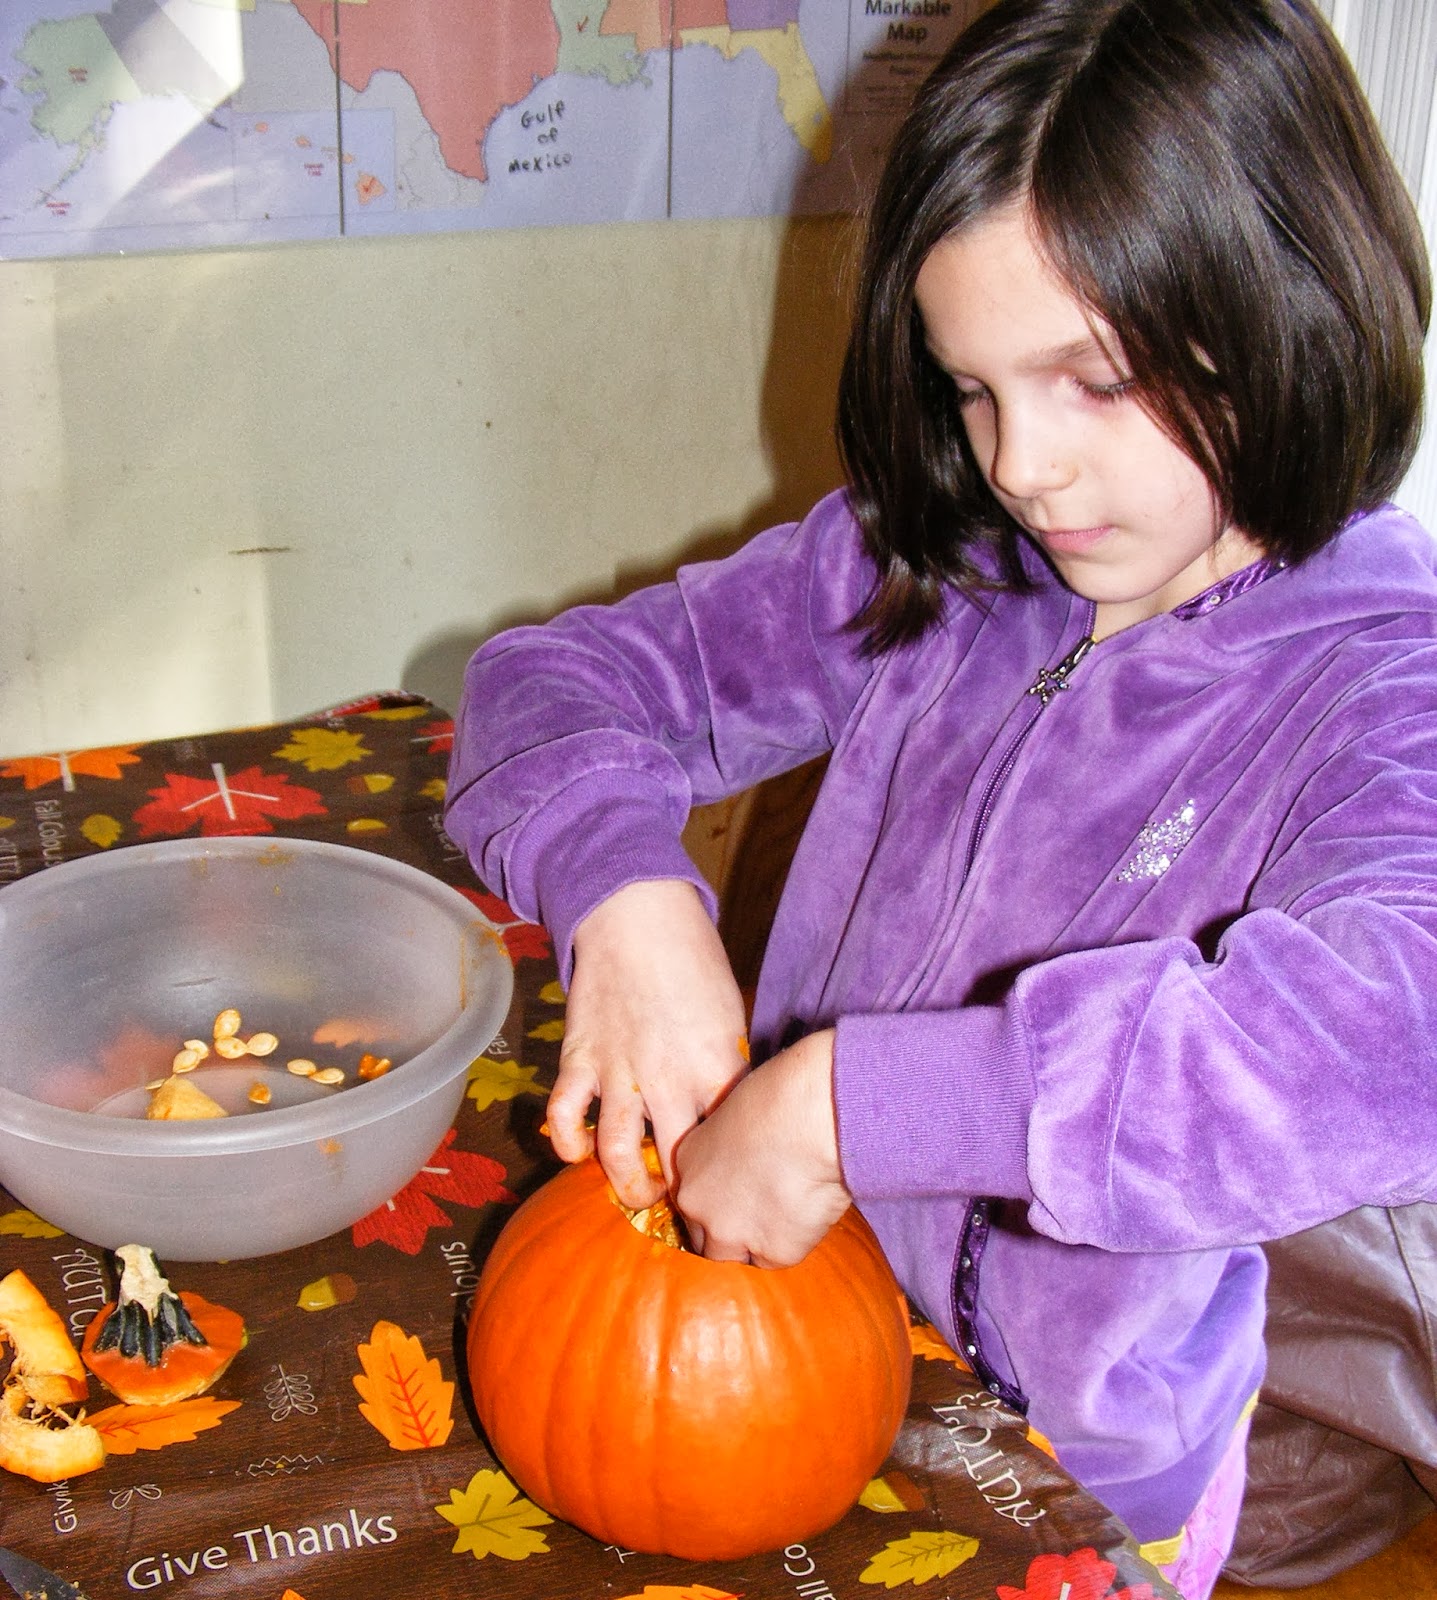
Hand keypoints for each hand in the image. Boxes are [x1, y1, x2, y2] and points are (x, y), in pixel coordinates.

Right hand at [547, 879, 749, 1208]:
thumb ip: (725, 1070)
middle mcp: (667, 1078)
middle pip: (679, 1160)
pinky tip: (578, 1155)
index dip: (735, 1171)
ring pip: (617, 1154)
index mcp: (714, 1066)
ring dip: (627, 1186)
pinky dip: (568, 1144)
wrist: (637, 916)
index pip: (731, 1141)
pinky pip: (566, 1117)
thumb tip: (733, 1114)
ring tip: (640, 1197)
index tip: (739, 1191)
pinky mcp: (580, 1060)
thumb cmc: (693, 961)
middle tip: (692, 1212)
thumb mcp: (729, 1017)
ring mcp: (619, 1072)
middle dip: (686, 1195)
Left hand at [673, 1028, 850, 1267]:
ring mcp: (731, 1234)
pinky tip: (808, 1214)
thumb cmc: (780, 1096)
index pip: (691, 1197)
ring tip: (786, 1215)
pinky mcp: (771, 1253)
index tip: (737, 1194)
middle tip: (762, 1211)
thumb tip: (747, 1150)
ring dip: (754, 1243)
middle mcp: (697, 1204)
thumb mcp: (735, 1111)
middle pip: (704, 1236)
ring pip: (734, 1255)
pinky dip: (791, 1242)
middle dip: (727, 1230)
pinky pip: (777, 1258)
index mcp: (686, 1161)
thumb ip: (729, 1142)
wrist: (810, 1120)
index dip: (715, 1199)